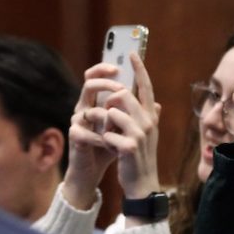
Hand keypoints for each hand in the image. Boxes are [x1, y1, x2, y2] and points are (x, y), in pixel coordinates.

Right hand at [62, 63, 125, 209]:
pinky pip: (87, 132)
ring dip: (106, 116)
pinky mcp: (75, 137)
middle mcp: (84, 108)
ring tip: (117, 123)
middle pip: (89, 85)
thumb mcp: (127, 129)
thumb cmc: (110, 146)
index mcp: (96, 103)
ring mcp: (78, 122)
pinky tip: (110, 143)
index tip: (119, 64)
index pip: (96, 78)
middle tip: (121, 88)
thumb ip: (139, 116)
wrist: (95, 169)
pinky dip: (102, 138)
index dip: (104, 68)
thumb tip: (158, 103)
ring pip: (89, 109)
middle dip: (106, 84)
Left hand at [100, 53, 161, 202]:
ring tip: (106, 135)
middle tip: (103, 114)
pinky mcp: (128, 147)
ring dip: (102, 122)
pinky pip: (107, 133)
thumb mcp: (148, 136)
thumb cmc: (141, 158)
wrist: (142, 184)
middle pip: (124, 95)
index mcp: (152, 117)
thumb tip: (158, 103)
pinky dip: (104, 140)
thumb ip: (151, 117)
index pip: (146, 87)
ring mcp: (140, 134)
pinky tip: (110, 150)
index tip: (131, 54)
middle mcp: (149, 122)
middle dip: (108, 101)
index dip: (139, 69)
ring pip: (111, 112)